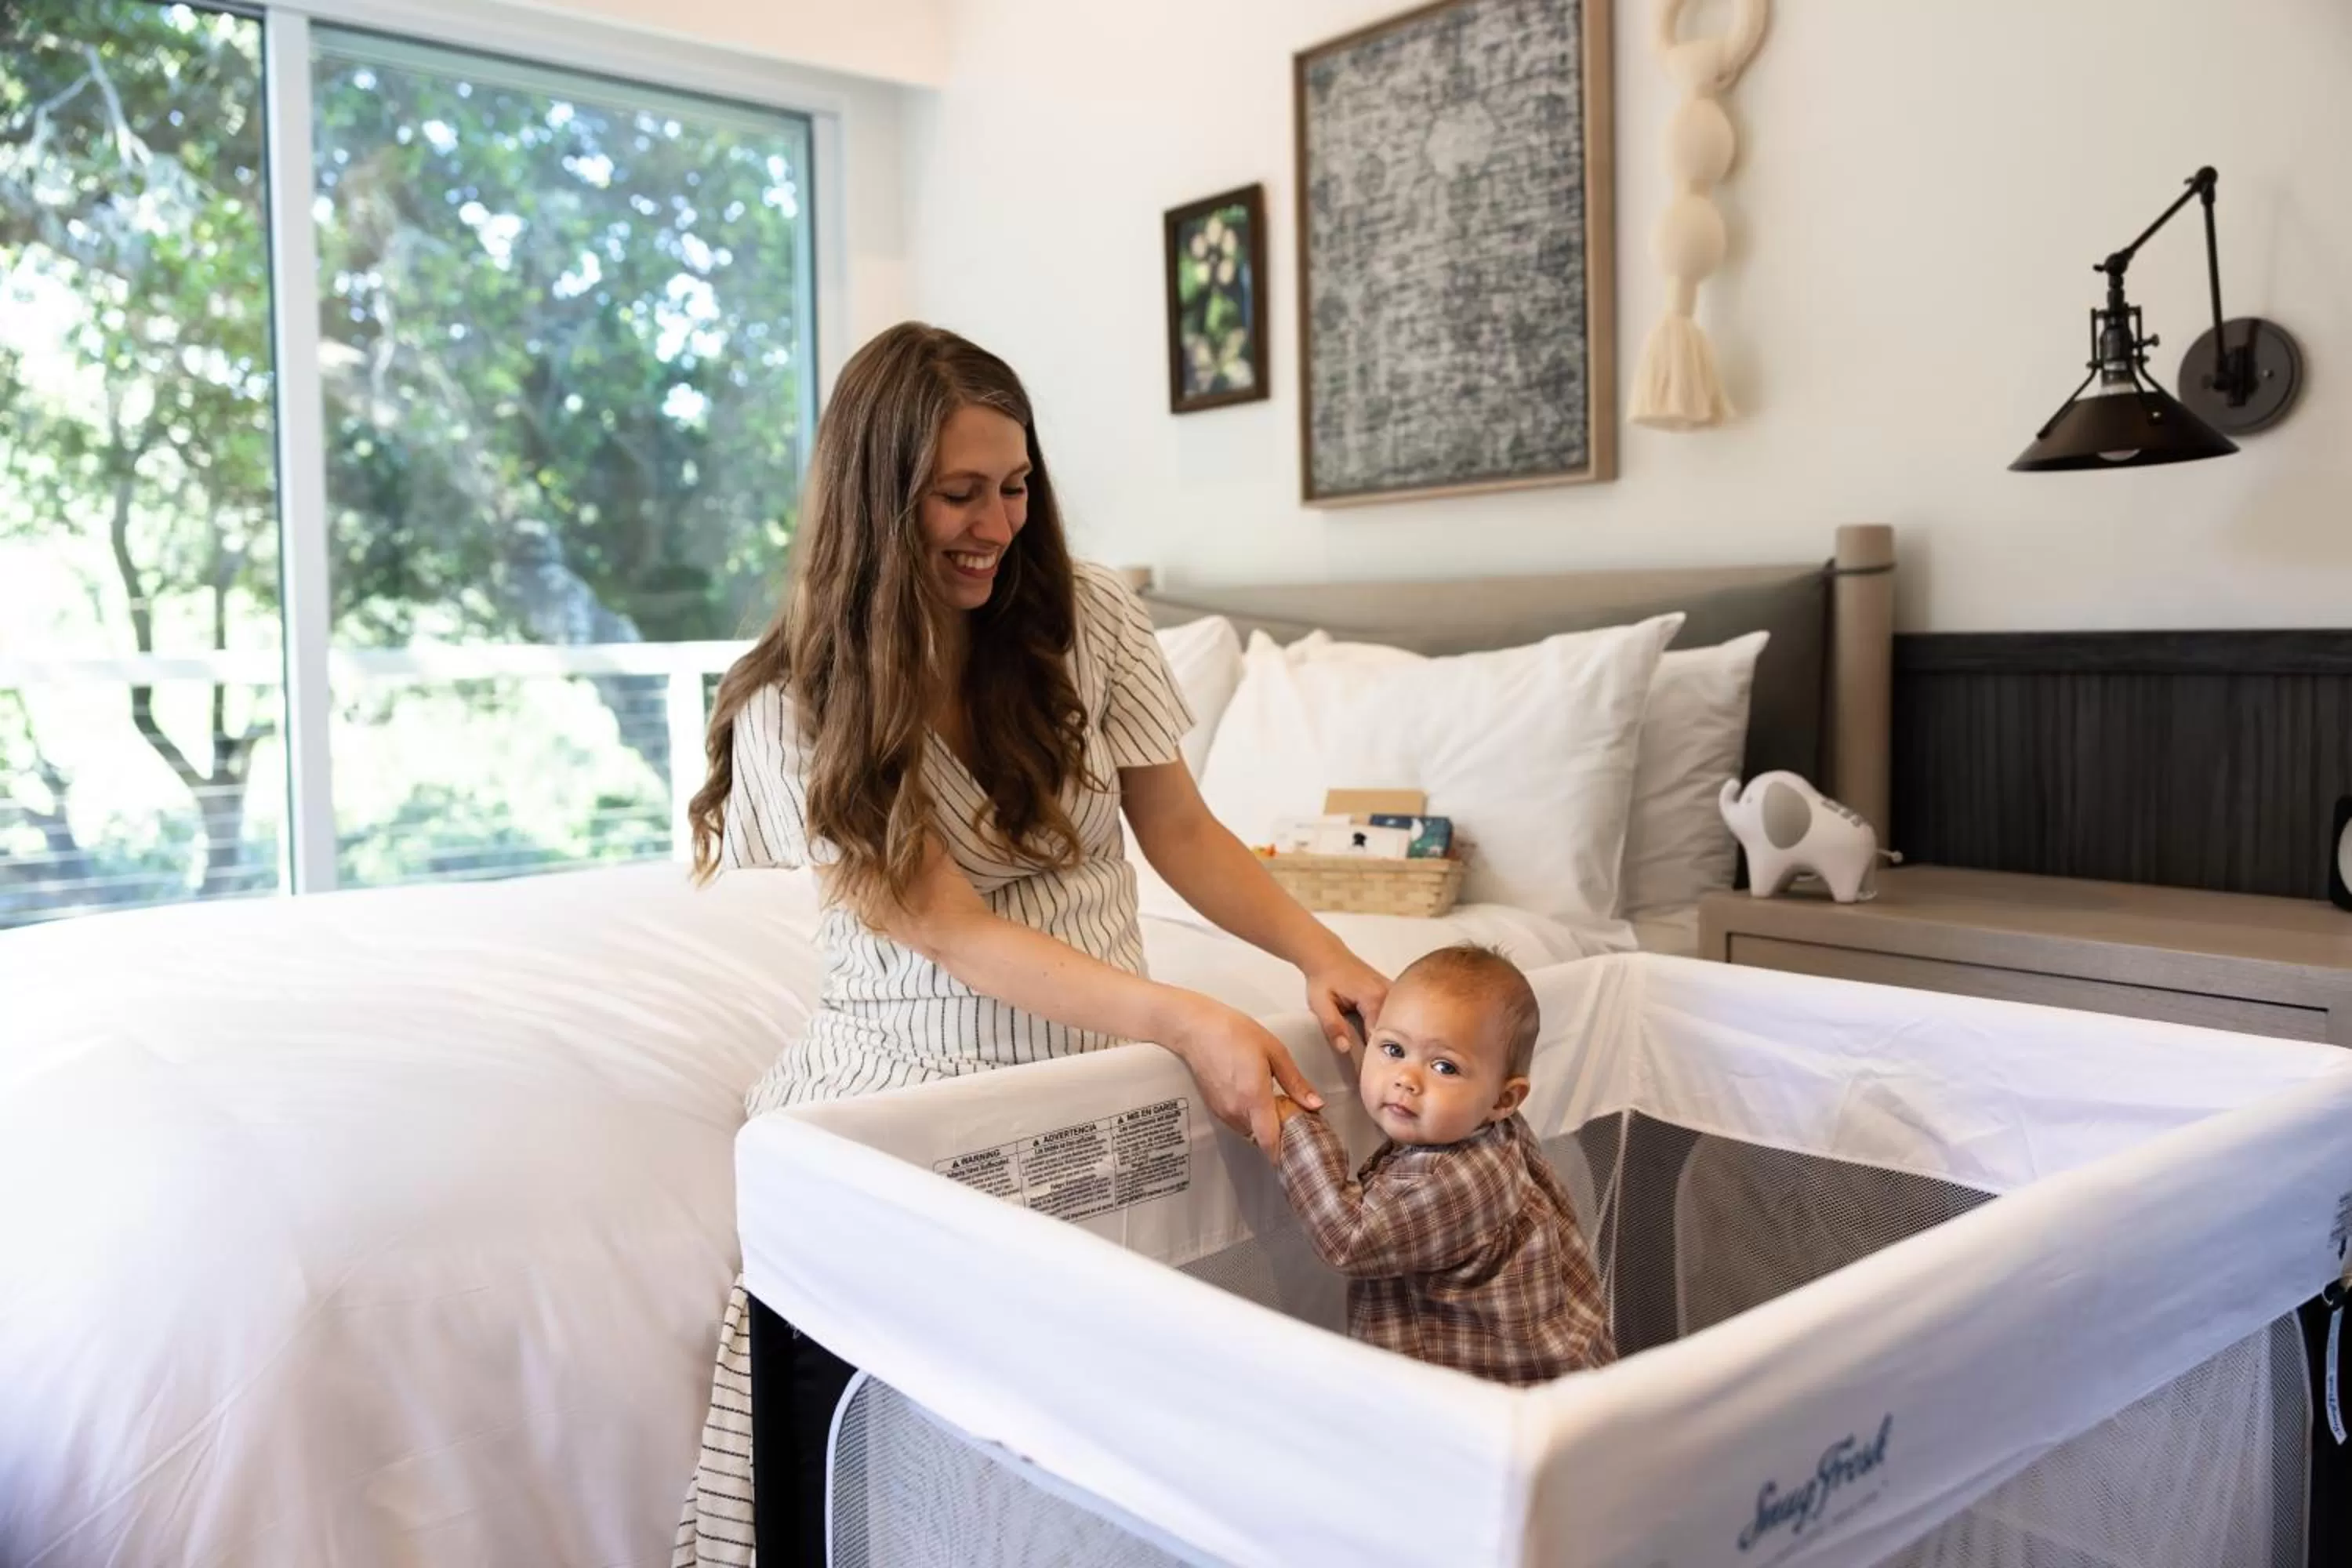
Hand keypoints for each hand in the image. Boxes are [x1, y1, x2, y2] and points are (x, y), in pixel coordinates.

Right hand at [1167, 995, 1322, 1155]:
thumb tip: (1316, 1105)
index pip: (1270, 1141)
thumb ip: (1295, 1082)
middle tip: (1293, 1118)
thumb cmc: (1236, 1033)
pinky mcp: (1214, 1108)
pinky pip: (1237, 1122)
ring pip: (1249, 1131)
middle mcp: (1236, 1111)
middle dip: (1278, 1134)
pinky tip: (1254, 1099)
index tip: (1298, 1153)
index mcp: (1254, 1098)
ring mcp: (1222, 1111)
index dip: (1284, 1153)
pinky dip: (1249, 1118)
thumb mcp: (1274, 1051)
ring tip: (1275, 1105)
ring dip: (1263, 1126)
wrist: (1196, 1029)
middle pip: (1262, 1138)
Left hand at [1303, 947, 1389, 1059]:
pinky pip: (1395, 1014)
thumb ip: (1332, 1026)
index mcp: (1373, 998)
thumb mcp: (1319, 1003)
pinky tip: (1387, 1039)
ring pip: (1397, 1023)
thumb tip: (1344, 1048)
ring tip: (1387, 1057)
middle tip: (1382, 1070)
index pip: (1379, 1036)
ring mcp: (1392, 991)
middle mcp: (1388, 994)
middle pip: (1393, 1030)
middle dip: (1387, 1050)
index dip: (1375, 1056)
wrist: (1326, 955)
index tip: (1371, 1073)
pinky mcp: (1391, 991)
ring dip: (1392, 1038)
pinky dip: (1391, 1026)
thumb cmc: (1322, 978)